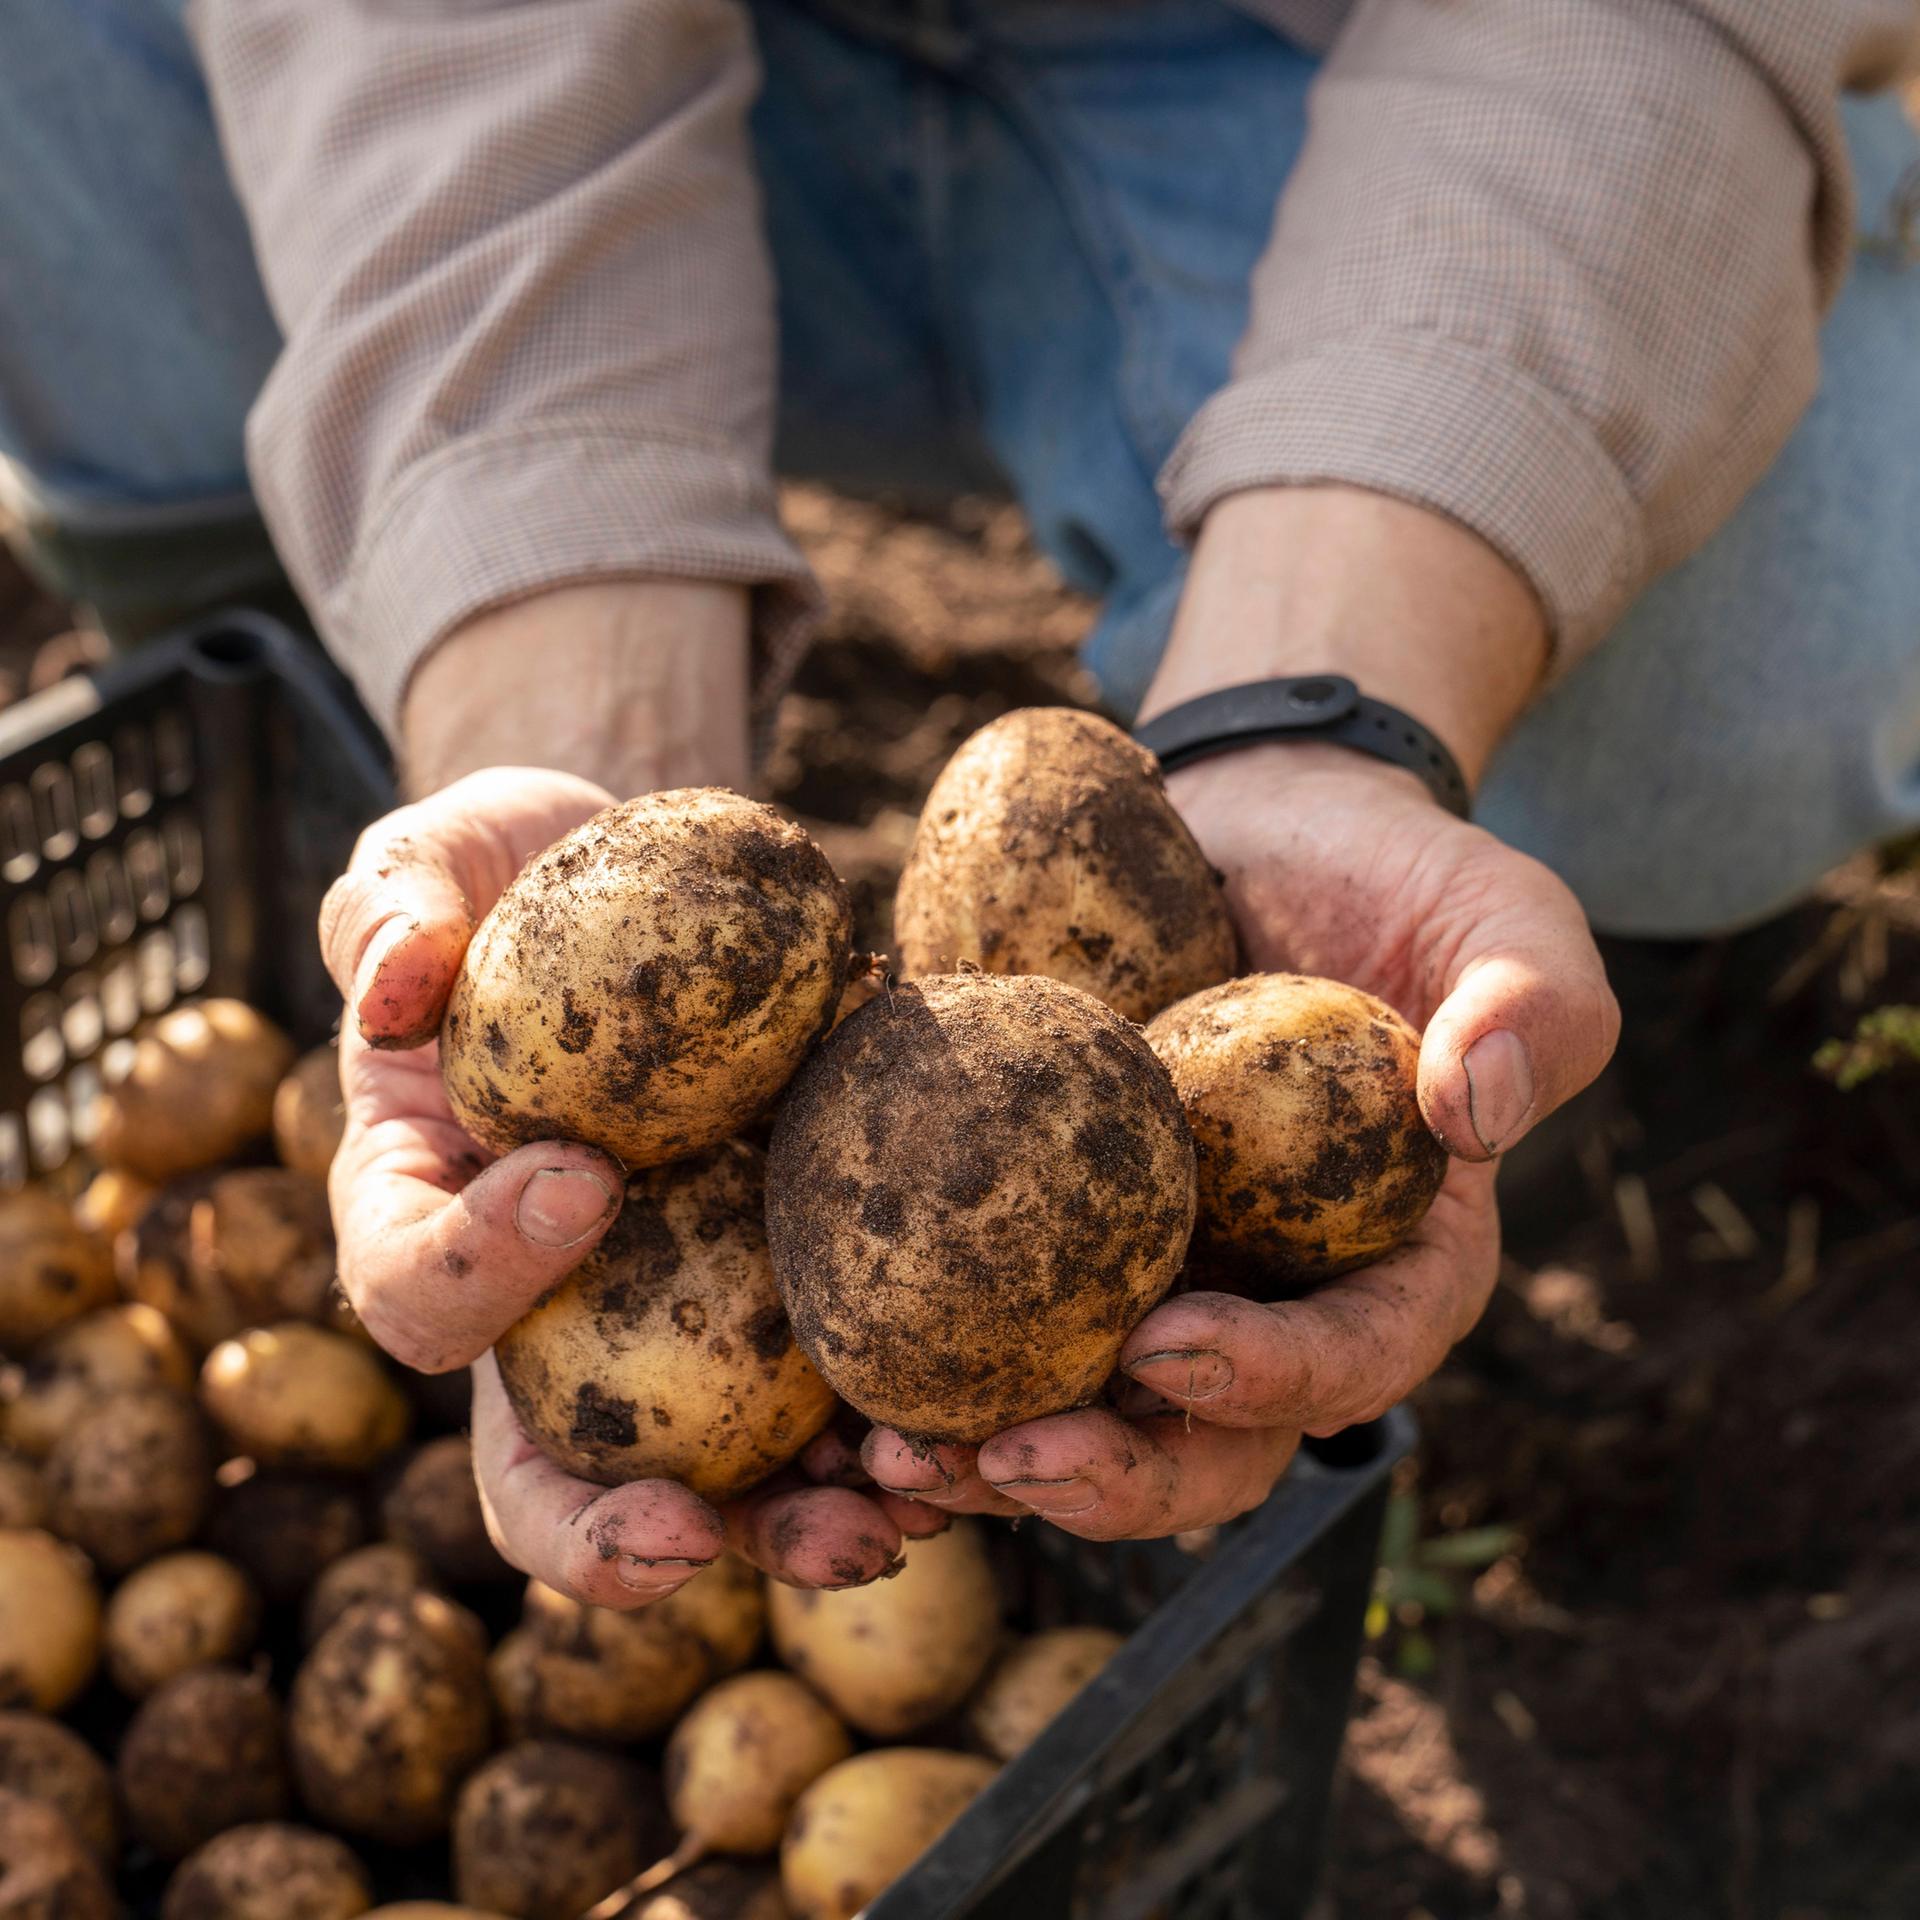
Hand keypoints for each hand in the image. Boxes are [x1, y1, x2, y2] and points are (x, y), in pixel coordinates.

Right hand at [318, 590, 924, 1603]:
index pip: (415, 1293)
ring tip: (894, 1510)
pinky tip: (988, 1425)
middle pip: (553, 1470)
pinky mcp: (787, 1287)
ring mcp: (670, 1316)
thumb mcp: (432, 866)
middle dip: (621, 1532)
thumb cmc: (516, 879)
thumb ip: (392, 911)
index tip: (583, 1178)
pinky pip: (841, 1382)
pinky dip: (906, 1420)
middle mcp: (544, 1308)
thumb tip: (396, 985)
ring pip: (715, 1474)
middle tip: (699, 1530)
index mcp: (428, 1218)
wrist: (646, 882)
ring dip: (797, 1518)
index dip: (478, 1272)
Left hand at [862, 487, 1619, 1539]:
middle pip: (1205, 1436)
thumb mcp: (1506, 917)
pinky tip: (832, 1376)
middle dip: (1111, 1472)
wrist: (1262, 824)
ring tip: (886, 1460)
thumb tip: (1475, 1108)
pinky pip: (980, 1313)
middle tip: (1007, 1459)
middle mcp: (1269, 1291)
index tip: (1171, 1350)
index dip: (1273, 1380)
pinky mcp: (1046, 1220)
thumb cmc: (1401, 874)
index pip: (1356, 1355)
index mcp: (1394, 1260)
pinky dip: (913, 1361)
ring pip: (1080, 1408)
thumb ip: (1535, 1006)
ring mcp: (1148, 1265)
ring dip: (987, 1458)